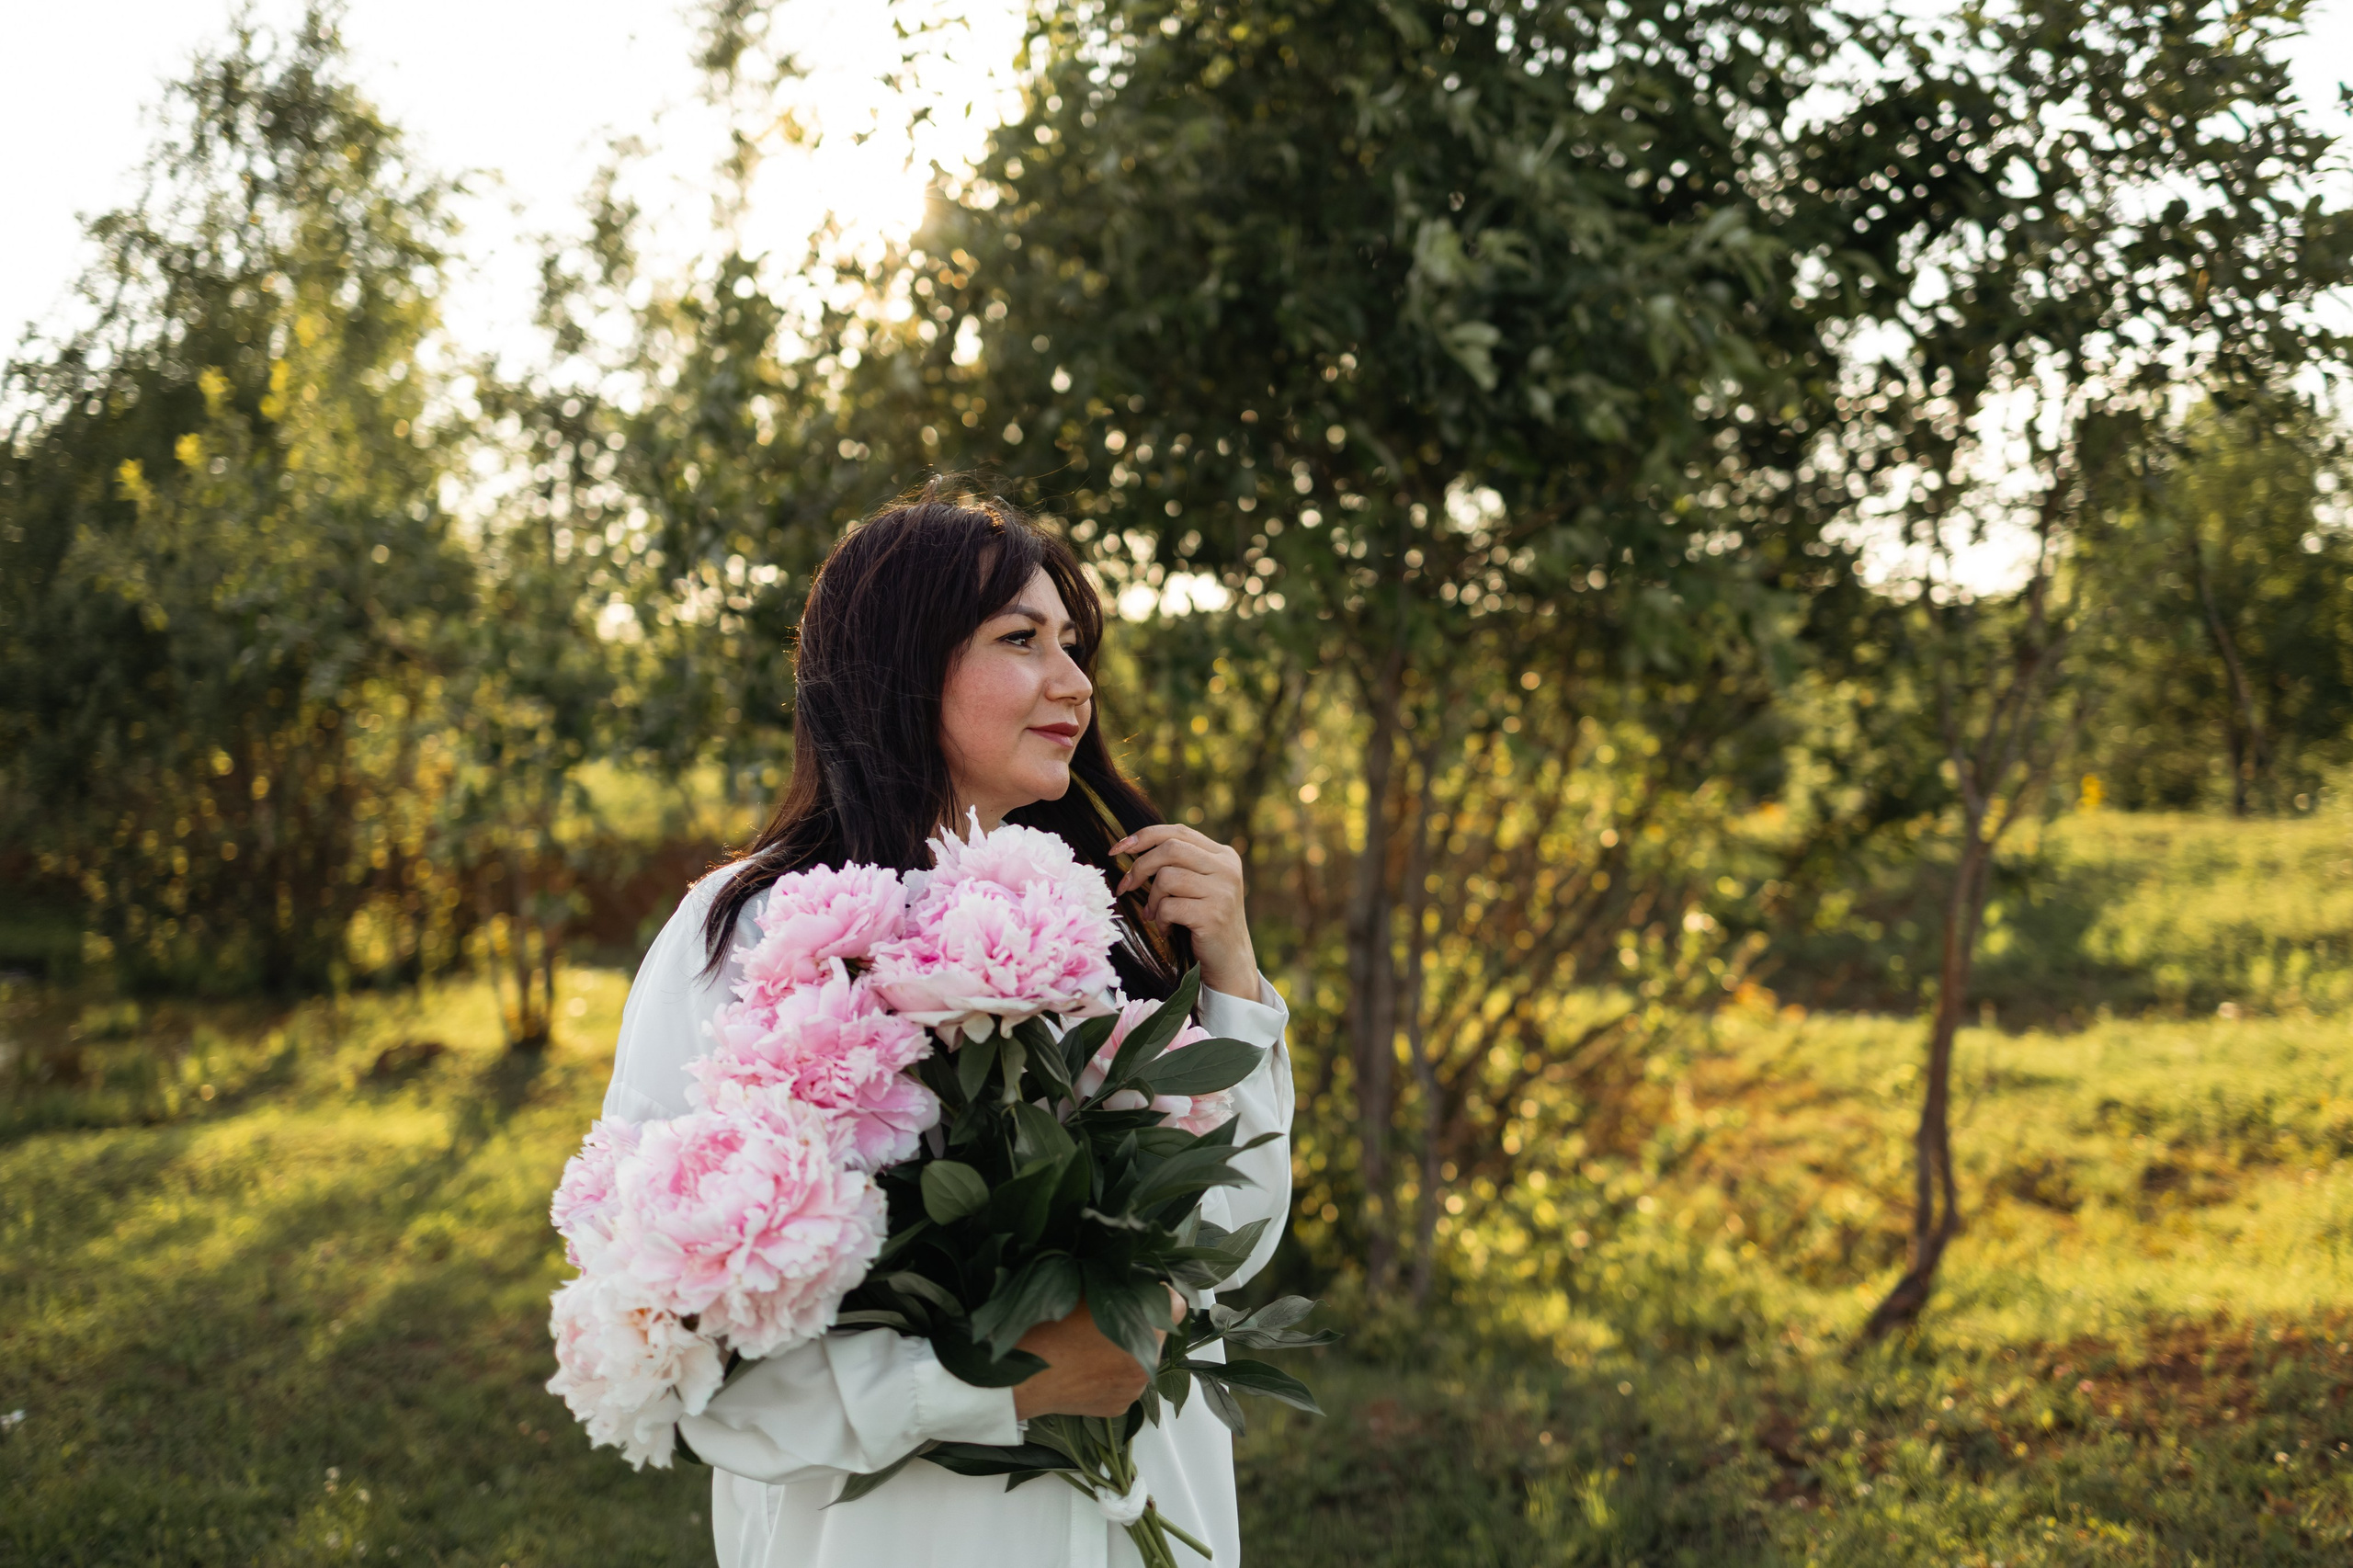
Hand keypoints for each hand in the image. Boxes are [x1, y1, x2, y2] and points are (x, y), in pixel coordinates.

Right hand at [1010, 1289, 1185, 1420]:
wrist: (1024, 1375)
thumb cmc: (1053, 1328)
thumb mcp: (1088, 1288)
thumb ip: (1118, 1284)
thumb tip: (1134, 1278)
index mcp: (1147, 1331)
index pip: (1174, 1305)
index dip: (1159, 1293)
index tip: (1142, 1290)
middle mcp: (1148, 1364)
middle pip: (1156, 1334)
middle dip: (1139, 1324)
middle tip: (1107, 1317)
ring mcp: (1133, 1390)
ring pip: (1139, 1361)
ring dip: (1125, 1350)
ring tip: (1092, 1345)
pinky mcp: (1117, 1407)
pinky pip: (1123, 1383)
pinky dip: (1111, 1374)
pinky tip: (1086, 1367)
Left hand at [1108, 824, 1258, 999]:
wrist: (1230, 960)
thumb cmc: (1204, 920)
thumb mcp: (1198, 885)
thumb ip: (1179, 863)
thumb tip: (1130, 847)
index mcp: (1223, 855)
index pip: (1178, 832)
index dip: (1144, 837)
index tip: (1117, 849)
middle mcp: (1226, 869)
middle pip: (1170, 849)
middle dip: (1140, 867)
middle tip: (1126, 887)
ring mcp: (1222, 892)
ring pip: (1167, 878)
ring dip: (1152, 900)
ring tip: (1156, 916)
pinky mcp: (1213, 916)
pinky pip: (1169, 907)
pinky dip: (1160, 920)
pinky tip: (1167, 930)